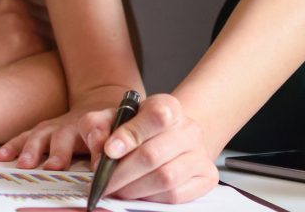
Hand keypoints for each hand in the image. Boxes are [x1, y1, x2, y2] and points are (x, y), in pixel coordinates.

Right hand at [0, 83, 126, 170]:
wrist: (102, 100)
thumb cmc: (116, 124)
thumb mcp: (127, 129)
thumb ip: (123, 143)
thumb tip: (119, 163)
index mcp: (100, 122)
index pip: (98, 128)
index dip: (97, 143)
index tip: (97, 164)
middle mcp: (75, 123)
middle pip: (66, 134)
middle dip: (60, 151)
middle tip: (56, 167)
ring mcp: (57, 126)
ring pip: (43, 135)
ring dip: (33, 150)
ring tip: (26, 165)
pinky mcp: (44, 130)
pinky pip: (26, 136)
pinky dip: (14, 145)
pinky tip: (3, 156)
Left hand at [90, 92, 219, 202]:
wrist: (169, 138)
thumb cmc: (138, 129)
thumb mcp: (113, 118)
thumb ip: (98, 125)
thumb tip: (99, 144)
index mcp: (168, 106)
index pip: (156, 116)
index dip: (130, 135)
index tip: (109, 151)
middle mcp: (189, 128)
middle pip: (153, 154)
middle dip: (121, 173)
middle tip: (104, 182)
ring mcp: (200, 154)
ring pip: (165, 178)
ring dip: (134, 189)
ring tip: (118, 189)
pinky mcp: (206, 177)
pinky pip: (176, 195)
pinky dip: (152, 198)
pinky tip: (139, 193)